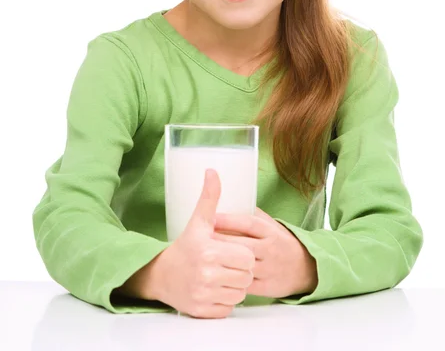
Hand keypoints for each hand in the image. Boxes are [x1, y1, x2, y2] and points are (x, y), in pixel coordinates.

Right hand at [145, 169, 255, 318]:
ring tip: (222, 276)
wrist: (161, 274)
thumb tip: (213, 171)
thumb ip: (210, 198)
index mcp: (209, 251)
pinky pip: (228, 309)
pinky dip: (225, 302)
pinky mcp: (201, 311)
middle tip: (228, 264)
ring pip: (240, 294)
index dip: (243, 254)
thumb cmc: (185, 246)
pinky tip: (215, 290)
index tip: (232, 251)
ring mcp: (203, 295)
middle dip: (241, 271)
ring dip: (235, 287)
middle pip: (246, 277)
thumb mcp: (198, 221)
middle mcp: (206, 274)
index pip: (247, 257)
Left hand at [212, 207, 317, 298]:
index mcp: (271, 231)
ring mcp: (269, 269)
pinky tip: (217, 275)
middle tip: (200, 237)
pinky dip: (230, 279)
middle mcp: (271, 249)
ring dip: (223, 261)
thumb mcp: (273, 225)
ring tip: (204, 257)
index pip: (248, 223)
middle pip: (242, 245)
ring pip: (242, 265)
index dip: (229, 220)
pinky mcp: (267, 287)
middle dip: (220, 241)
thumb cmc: (282, 243)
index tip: (211, 217)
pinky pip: (245, 284)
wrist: (305, 269)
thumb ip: (254, 215)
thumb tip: (230, 199)